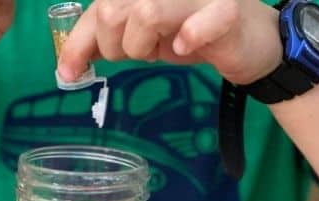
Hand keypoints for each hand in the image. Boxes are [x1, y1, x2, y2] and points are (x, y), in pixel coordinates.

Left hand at [58, 0, 281, 84]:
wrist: (249, 43)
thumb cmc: (191, 35)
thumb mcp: (142, 38)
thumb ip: (107, 40)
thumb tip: (69, 65)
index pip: (98, 8)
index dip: (78, 43)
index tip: (68, 73)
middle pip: (112, 9)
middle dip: (116, 46)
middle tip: (139, 54)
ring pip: (145, 12)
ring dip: (143, 46)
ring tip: (160, 52)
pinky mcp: (226, 10)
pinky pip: (199, 23)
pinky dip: (187, 38)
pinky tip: (183, 46)